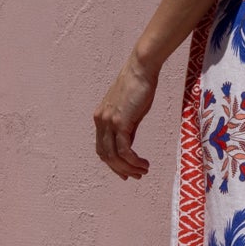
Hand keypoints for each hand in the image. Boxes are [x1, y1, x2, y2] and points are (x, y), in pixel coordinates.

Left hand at [93, 53, 156, 180]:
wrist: (142, 69)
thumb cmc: (139, 86)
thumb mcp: (129, 110)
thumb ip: (127, 127)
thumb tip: (129, 146)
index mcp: (100, 118)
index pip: (102, 148)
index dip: (112, 164)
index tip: (126, 171)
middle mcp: (101, 121)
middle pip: (105, 155)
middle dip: (120, 169)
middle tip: (135, 176)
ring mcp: (109, 122)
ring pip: (114, 156)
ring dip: (128, 168)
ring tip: (143, 171)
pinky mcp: (120, 122)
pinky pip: (124, 150)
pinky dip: (133, 161)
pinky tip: (143, 163)